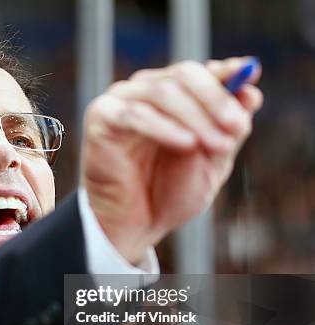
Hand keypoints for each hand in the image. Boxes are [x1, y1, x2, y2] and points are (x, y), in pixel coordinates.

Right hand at [81, 57, 263, 263]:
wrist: (137, 224)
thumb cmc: (172, 193)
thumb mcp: (213, 162)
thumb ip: (230, 129)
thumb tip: (251, 92)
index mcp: (175, 94)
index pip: (202, 71)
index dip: (226, 72)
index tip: (250, 75)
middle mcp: (146, 90)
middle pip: (185, 74)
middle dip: (216, 99)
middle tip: (236, 126)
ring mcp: (121, 100)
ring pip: (163, 91)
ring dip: (195, 117)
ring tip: (216, 145)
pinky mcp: (102, 117)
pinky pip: (135, 114)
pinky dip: (164, 127)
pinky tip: (187, 143)